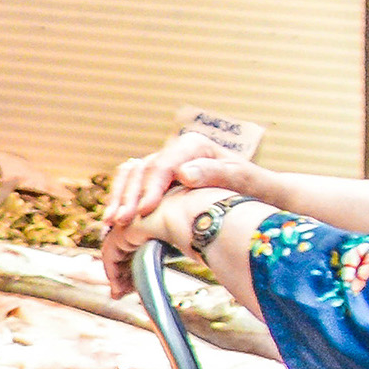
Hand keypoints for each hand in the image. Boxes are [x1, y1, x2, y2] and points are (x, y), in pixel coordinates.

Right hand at [99, 132, 261, 278]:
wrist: (258, 193)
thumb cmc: (253, 188)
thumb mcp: (242, 179)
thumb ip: (215, 173)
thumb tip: (184, 173)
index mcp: (192, 146)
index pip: (161, 165)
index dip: (148, 189)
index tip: (142, 213)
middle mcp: (174, 152)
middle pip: (140, 170)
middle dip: (128, 197)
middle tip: (120, 222)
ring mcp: (164, 165)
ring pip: (130, 175)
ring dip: (118, 198)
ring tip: (110, 222)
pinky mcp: (158, 180)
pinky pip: (131, 185)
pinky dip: (121, 201)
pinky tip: (114, 220)